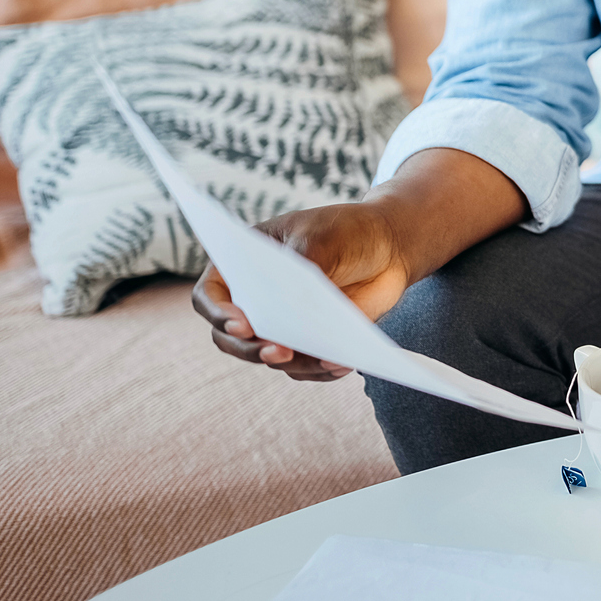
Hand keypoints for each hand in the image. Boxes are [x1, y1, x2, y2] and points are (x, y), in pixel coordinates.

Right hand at [190, 200, 410, 382]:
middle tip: (280, 351)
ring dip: (295, 363)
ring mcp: (281, 324)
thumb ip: (302, 265)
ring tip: (327, 358)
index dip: (218, 314)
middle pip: (232, 338)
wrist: (389, 245)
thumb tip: (292, 307)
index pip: (210, 296)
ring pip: (271, 357)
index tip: (242, 323)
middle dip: (252, 349)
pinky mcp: (309, 341)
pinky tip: (342, 363)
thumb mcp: (322, 236)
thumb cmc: (347, 230)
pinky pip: (304, 368)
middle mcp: (255, 300)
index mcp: (243, 265)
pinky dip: (320, 369)